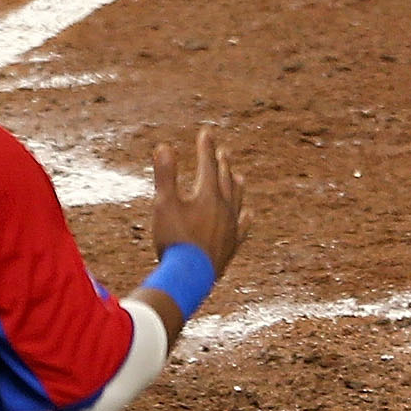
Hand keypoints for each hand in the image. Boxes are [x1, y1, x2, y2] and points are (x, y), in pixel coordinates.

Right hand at [149, 126, 243, 270]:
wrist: (190, 277)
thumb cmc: (174, 240)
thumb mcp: (164, 205)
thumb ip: (165, 175)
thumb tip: (164, 146)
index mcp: (208, 195)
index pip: (208, 165)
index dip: (205, 148)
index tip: (205, 132)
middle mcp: (224, 208)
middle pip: (225, 180)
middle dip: (222, 163)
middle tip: (222, 151)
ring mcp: (230, 227)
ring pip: (237, 200)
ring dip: (236, 186)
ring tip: (237, 176)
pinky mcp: (231, 245)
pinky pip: (242, 227)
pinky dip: (244, 217)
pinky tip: (247, 214)